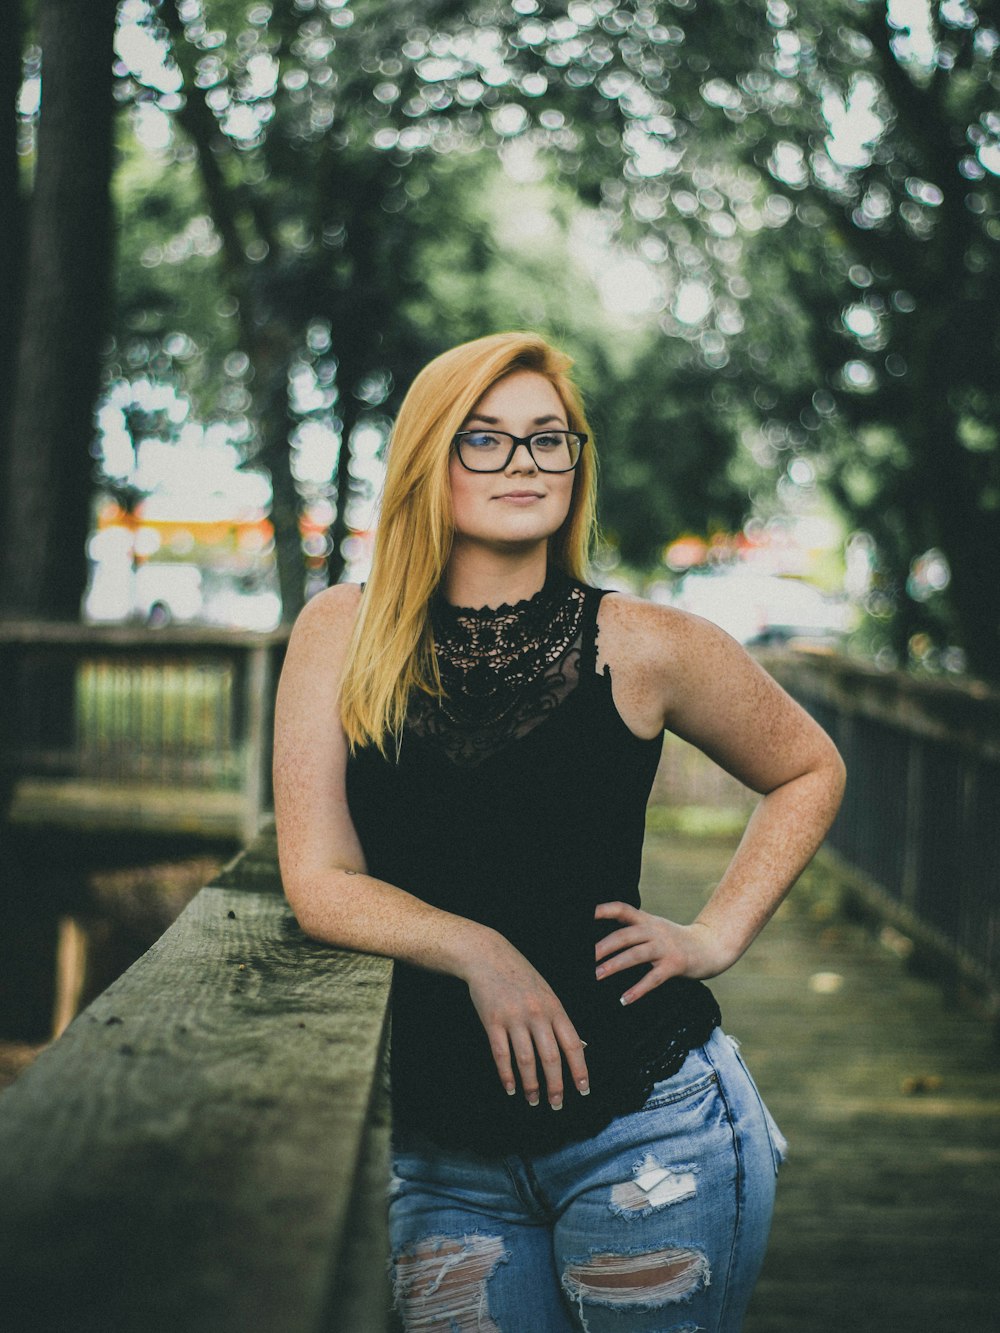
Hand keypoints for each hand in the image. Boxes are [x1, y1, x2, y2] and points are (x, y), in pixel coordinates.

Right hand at [464, 932, 589, 1110]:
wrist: (488, 956)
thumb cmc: (520, 975)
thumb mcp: (547, 993)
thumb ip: (559, 1020)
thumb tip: (579, 1046)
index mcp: (554, 1007)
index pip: (572, 1045)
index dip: (579, 1070)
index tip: (583, 1089)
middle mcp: (537, 1014)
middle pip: (551, 1058)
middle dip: (556, 1085)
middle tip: (557, 1104)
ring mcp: (514, 1019)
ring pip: (527, 1061)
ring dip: (531, 1085)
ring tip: (533, 1100)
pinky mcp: (493, 1022)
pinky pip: (502, 1055)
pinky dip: (507, 1075)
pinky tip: (511, 1087)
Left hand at [594, 902, 729, 1003]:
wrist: (711, 947)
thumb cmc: (676, 941)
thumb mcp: (656, 928)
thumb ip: (635, 931)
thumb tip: (603, 943)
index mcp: (647, 920)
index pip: (622, 909)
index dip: (603, 910)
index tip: (584, 915)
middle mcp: (654, 931)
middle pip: (624, 935)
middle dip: (603, 946)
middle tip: (584, 958)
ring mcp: (665, 947)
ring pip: (635, 954)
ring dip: (614, 965)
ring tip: (597, 975)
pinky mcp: (675, 965)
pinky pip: (653, 978)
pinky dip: (638, 989)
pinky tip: (625, 999)